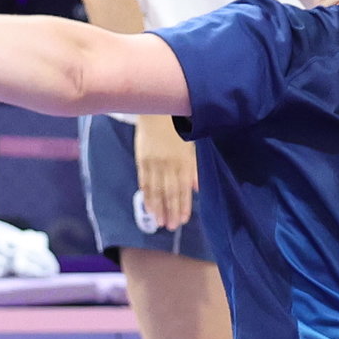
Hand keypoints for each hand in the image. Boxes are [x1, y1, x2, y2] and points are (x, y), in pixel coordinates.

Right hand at [128, 112, 197, 226]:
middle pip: (170, 192)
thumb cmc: (177, 128)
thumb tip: (197, 188)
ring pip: (156, 190)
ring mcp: (154, 163)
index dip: (183, 205)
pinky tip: (149, 207)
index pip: (183, 188)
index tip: (183, 220)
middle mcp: (169, 164)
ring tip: (159, 222)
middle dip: (171, 211)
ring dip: (158, 208)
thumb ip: (194, 168)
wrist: (156, 111)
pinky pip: (144, 182)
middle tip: (172, 227)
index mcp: (183, 161)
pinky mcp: (142, 161)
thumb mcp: (191, 145)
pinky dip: (147, 196)